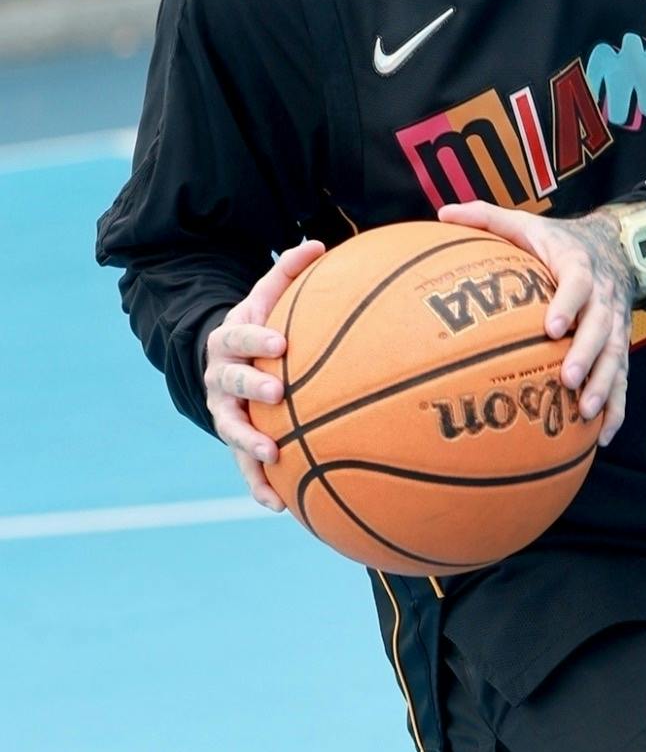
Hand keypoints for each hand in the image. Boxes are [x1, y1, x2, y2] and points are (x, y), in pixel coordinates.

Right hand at [203, 240, 324, 505]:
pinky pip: (244, 468)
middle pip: (231, 382)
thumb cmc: (259, 327)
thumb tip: (318, 244)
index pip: (241, 334)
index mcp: (231, 339)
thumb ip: (288, 273)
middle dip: (251, 386)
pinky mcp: (235, 440)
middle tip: (276, 393)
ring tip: (271, 456)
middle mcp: (221, 376)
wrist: (222, 361)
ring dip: (249, 444)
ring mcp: (224, 411)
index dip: (257, 339)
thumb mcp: (266, 298)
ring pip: (232, 429)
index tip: (280, 343)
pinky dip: (259, 486)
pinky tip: (281, 506)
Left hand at [436, 199, 636, 442]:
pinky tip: (602, 436)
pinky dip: (616, 408)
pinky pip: (622, 379)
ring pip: (616, 357)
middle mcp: (603, 297)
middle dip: (587, 355)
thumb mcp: (526, 223)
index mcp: (578, 265)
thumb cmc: (558, 242)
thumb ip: (486, 217)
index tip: (552, 326)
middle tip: (566, 380)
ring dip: (604, 386)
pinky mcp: (619, 347)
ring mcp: (615, 325)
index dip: (569, 303)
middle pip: (602, 327)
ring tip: (585, 413)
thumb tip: (441, 213)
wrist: (615, 249)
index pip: (578, 282)